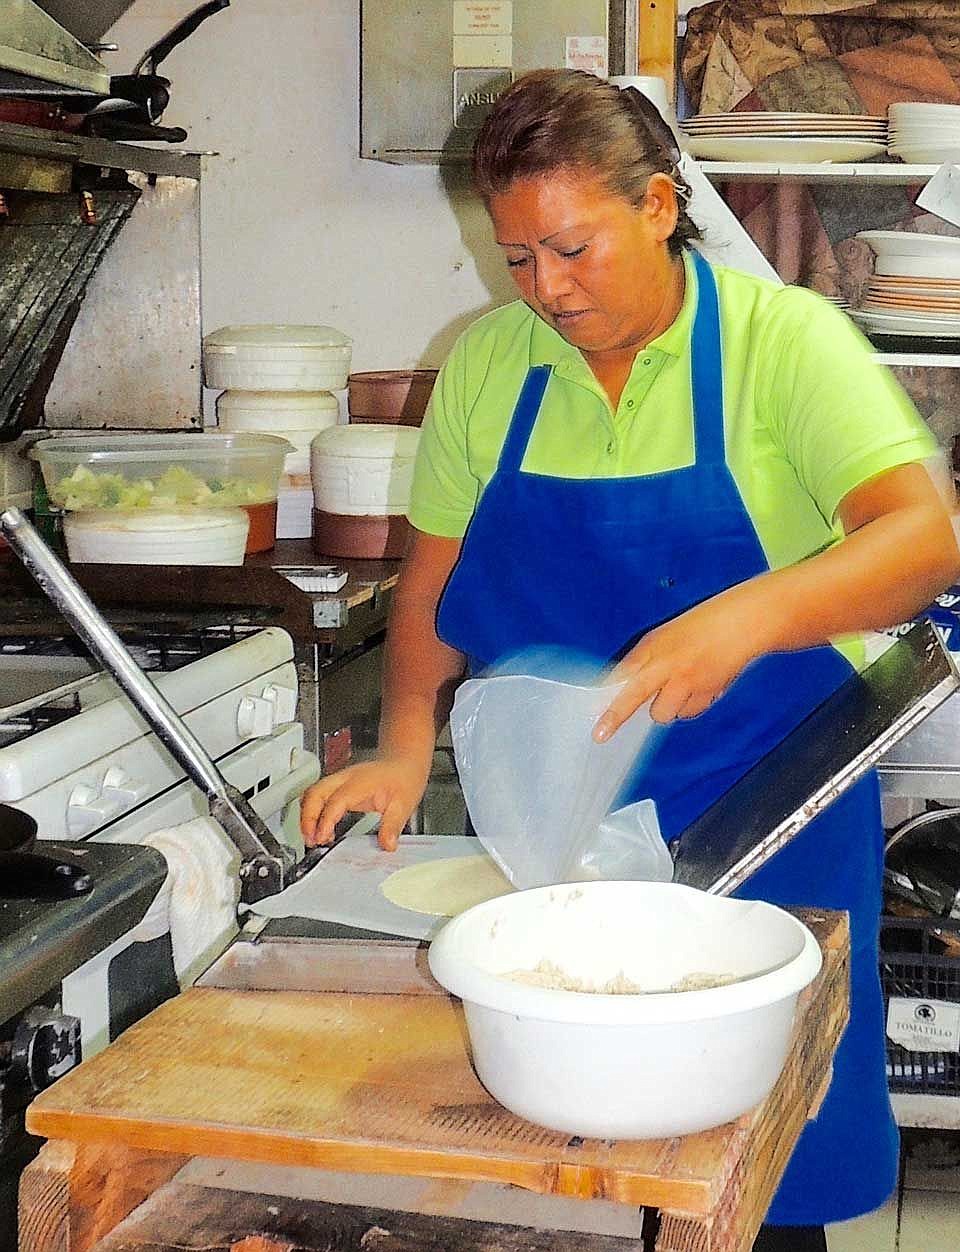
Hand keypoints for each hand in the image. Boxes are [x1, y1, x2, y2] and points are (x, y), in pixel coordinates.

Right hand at [300, 755, 428, 850]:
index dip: (325, 820)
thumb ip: (392, 825)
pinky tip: (322, 830)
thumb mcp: (404, 804)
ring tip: (313, 838)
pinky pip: (318, 797)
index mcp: (361, 782)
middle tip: (311, 840)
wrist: (404, 761)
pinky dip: (313, 813)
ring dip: (307, 815)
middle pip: (314, 793)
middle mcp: (346, 779)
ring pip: (312, 793)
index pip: (336, 801)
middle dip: (307, 818)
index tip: (321, 837)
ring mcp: (340, 781)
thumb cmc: (404, 777)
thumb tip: (386, 845)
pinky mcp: (339, 786)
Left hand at [593, 586, 777, 739]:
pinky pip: (689, 712)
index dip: (605, 696)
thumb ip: (642, 660)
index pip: (621, 675)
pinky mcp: (707, 693)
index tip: (590, 714)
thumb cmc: (703, 625)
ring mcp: (688, 680)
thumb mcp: (665, 636)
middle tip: (601, 733)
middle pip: (634, 696)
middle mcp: (667, 664)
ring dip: (666, 707)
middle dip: (616, 716)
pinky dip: (690, 706)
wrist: (743, 623)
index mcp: (654, 646)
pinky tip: (700, 687)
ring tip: (679, 689)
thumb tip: (619, 685)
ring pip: (664, 713)